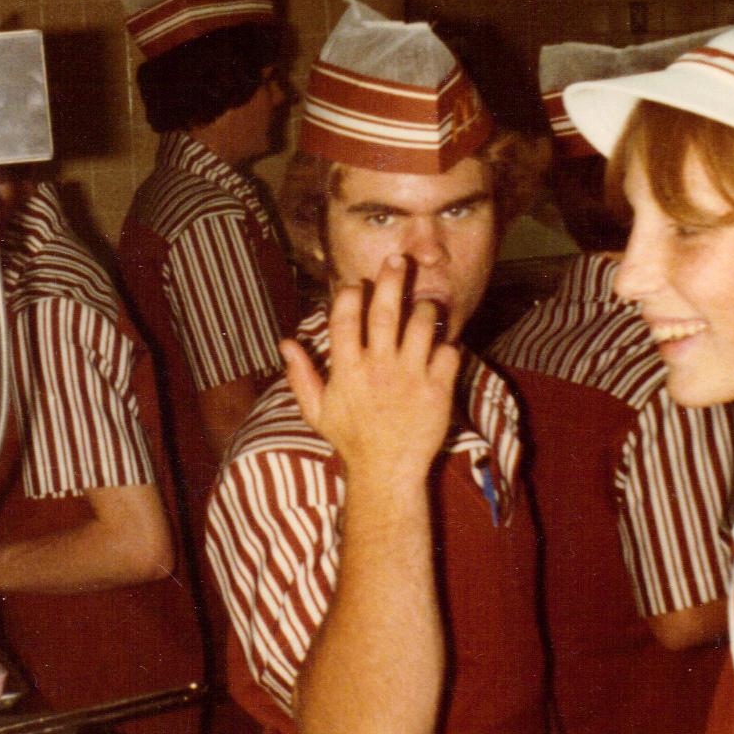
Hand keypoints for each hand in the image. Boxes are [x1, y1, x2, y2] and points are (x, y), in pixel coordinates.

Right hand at [281, 255, 459, 480]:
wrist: (387, 473)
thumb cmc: (352, 441)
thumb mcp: (317, 411)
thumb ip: (302, 376)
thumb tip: (285, 343)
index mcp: (347, 370)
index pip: (345, 318)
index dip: (350, 294)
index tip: (357, 283)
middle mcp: (378, 368)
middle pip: (385, 312)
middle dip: (391, 280)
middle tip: (399, 259)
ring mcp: (410, 378)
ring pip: (421, 325)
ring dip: (424, 308)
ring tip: (425, 304)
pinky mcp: (438, 391)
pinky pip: (448, 353)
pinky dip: (447, 344)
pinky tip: (442, 346)